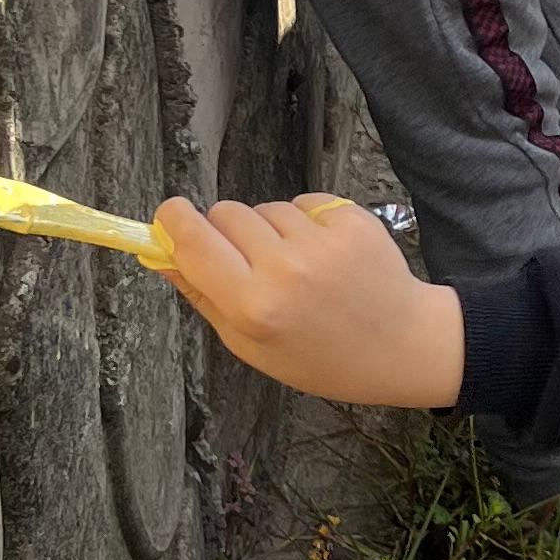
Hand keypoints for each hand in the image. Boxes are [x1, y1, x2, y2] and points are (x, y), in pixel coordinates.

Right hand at [151, 193, 466, 406]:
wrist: (399, 345)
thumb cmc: (317, 356)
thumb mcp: (248, 344)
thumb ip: (202, 295)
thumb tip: (161, 251)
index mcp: (253, 306)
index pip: (193, 240)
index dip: (174, 220)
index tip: (171, 216)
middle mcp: (285, 270)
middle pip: (225, 213)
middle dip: (225, 230)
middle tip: (249, 262)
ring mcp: (322, 242)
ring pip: (265, 208)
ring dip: (270, 229)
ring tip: (297, 267)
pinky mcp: (351, 220)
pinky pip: (303, 203)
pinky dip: (305, 222)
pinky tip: (324, 255)